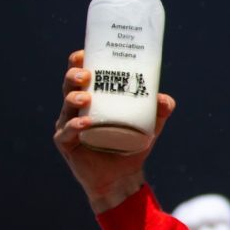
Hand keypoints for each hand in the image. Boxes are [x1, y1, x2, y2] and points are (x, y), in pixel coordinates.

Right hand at [54, 49, 175, 213]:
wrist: (122, 177)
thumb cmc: (131, 145)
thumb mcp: (150, 126)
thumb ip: (160, 110)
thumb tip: (163, 98)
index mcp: (92, 98)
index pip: (81, 76)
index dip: (78, 62)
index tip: (84, 52)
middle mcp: (76, 109)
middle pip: (69, 86)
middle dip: (74, 76)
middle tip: (86, 74)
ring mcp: (68, 125)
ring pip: (66, 106)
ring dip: (74, 97)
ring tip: (86, 96)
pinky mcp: (66, 143)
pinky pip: (68, 131)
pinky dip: (77, 125)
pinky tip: (86, 122)